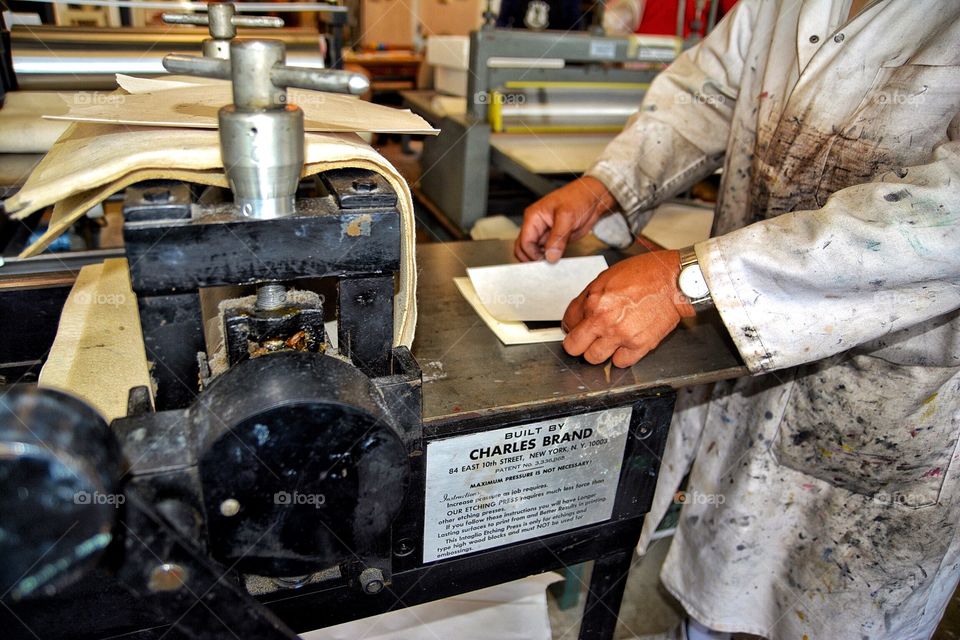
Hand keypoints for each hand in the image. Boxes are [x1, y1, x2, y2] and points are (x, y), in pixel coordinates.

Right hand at [514, 176, 617, 262]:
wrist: (594, 198)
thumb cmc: (579, 197)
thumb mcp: (567, 217)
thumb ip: (557, 238)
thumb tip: (550, 256)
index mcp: (534, 217)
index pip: (524, 241)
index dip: (532, 254)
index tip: (544, 261)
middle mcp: (537, 226)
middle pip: (524, 248)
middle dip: (532, 259)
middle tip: (545, 266)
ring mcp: (545, 233)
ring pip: (535, 252)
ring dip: (542, 260)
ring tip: (553, 264)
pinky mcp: (555, 239)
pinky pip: (548, 253)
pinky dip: (551, 259)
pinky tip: (558, 261)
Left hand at [562, 251, 695, 367]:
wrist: (674, 281)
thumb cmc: (646, 274)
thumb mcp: (607, 277)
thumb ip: (589, 297)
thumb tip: (578, 314)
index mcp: (594, 301)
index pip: (568, 323)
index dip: (572, 325)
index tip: (577, 327)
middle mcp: (604, 320)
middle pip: (574, 347)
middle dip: (577, 344)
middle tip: (586, 339)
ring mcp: (621, 335)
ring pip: (594, 358)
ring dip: (598, 352)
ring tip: (607, 341)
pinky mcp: (639, 345)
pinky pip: (619, 362)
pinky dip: (620, 356)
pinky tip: (624, 344)